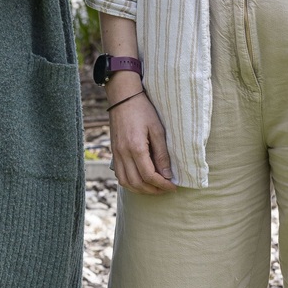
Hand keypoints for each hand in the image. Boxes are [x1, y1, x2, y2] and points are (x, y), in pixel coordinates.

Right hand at [108, 80, 174, 194]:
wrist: (123, 97)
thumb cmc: (143, 110)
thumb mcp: (157, 129)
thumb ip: (162, 154)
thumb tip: (168, 175)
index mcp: (135, 147)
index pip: (149, 175)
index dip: (162, 184)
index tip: (173, 186)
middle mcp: (123, 153)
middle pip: (137, 183)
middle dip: (153, 190)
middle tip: (166, 189)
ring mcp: (116, 153)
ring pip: (126, 182)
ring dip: (141, 189)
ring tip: (154, 188)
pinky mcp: (114, 152)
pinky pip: (119, 175)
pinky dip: (130, 183)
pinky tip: (141, 180)